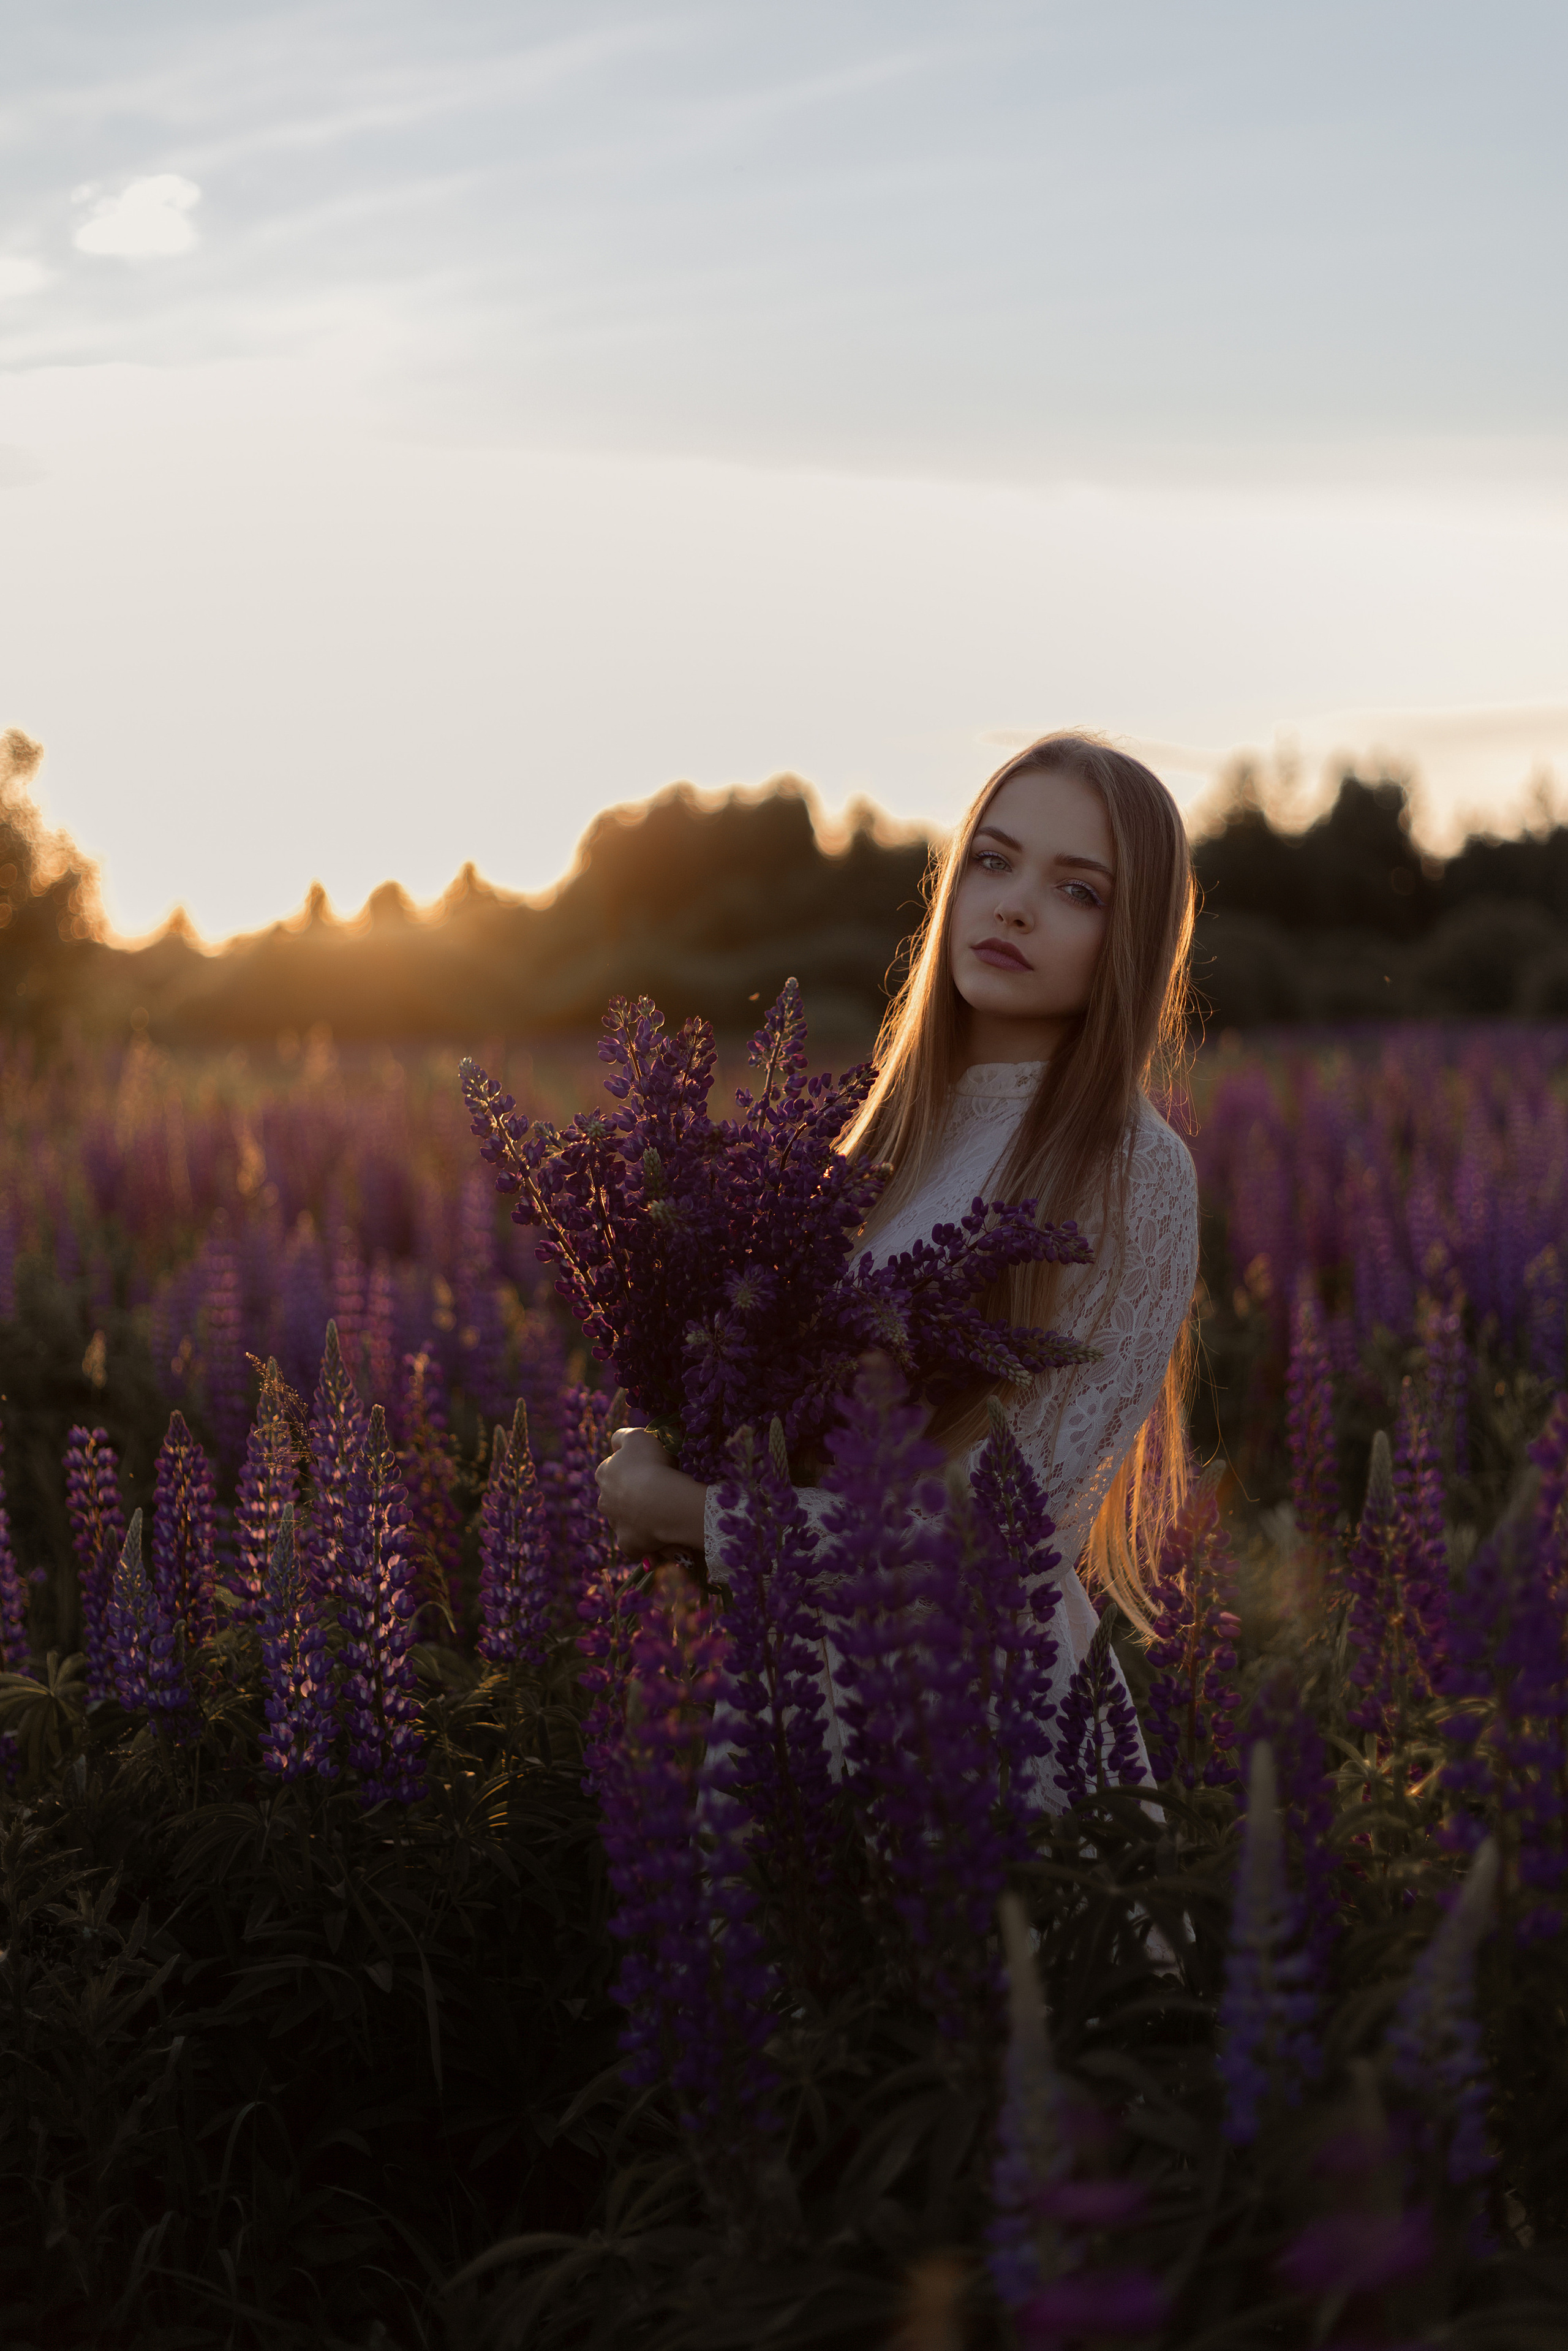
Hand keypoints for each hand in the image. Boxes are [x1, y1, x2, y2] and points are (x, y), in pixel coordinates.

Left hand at [594, 1428, 707, 1558]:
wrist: (662, 1501)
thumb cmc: (651, 1464)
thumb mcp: (638, 1437)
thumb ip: (622, 1437)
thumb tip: (615, 1443)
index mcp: (604, 1473)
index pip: (614, 1469)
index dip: (633, 1468)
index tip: (651, 1468)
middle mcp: (604, 1500)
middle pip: (617, 1497)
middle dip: (632, 1495)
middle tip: (658, 1492)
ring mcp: (615, 1524)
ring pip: (626, 1520)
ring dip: (639, 1517)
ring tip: (663, 1513)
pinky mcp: (628, 1544)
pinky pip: (636, 1544)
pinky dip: (646, 1541)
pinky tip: (661, 1537)